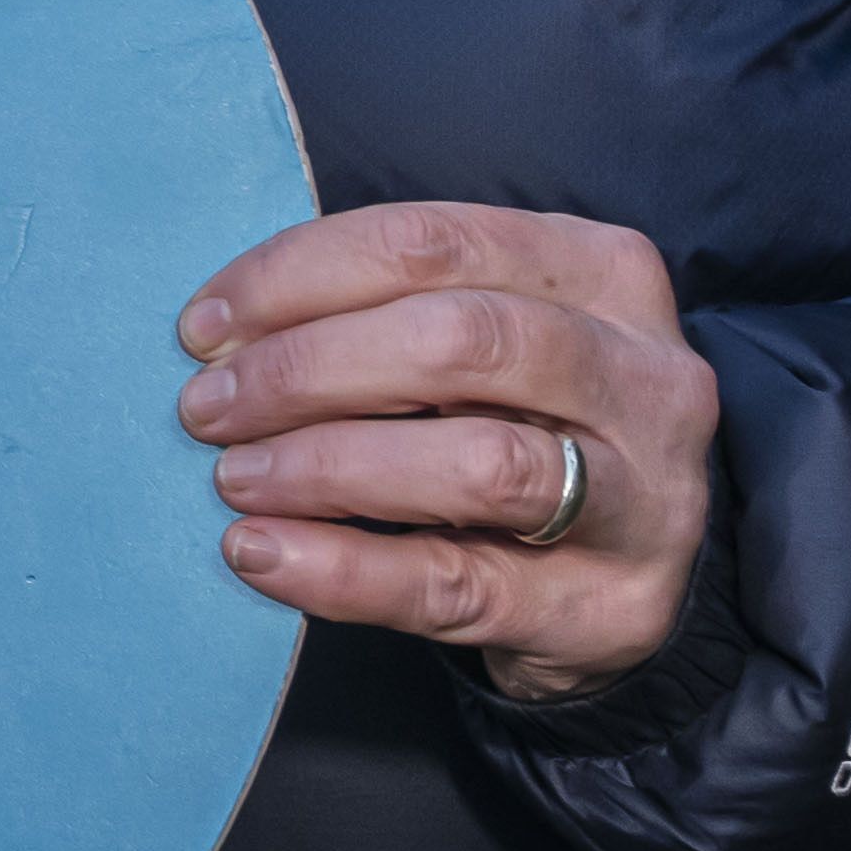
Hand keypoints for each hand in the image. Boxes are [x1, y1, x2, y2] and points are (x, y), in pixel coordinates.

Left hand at [177, 205, 716, 698]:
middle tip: (208, 408)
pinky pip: (459, 584)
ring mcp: (643, 498)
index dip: (296, 277)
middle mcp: (646, 376)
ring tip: (235, 478)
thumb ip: (385, 314)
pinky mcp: (607, 608)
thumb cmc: (523, 424)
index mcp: (601, 273)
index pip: (430, 243)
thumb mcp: (482, 343)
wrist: (625, 579)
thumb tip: (223, 333)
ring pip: (478, 462)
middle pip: (458, 342)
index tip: (204, 327)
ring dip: (327, 465)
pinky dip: (344, 569)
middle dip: (307, 370)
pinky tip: (263, 553)